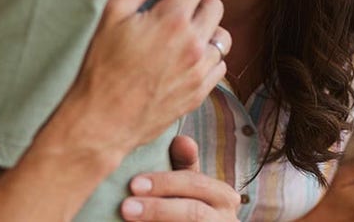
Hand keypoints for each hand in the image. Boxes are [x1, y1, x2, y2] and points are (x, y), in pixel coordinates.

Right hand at [64, 0, 228, 155]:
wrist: (101, 121)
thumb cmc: (101, 65)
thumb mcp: (113, 12)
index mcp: (173, 19)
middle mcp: (194, 44)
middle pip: (215, 5)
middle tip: (173, 6)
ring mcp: (200, 71)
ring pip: (222, 36)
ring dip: (206, 28)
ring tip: (181, 33)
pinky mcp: (199, 93)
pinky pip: (219, 66)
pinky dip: (207, 57)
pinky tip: (184, 59)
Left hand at [120, 136, 240, 220]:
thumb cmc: (189, 207)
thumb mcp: (189, 186)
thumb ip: (184, 164)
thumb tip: (181, 139)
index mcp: (223, 196)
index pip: (195, 184)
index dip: (165, 183)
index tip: (134, 184)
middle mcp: (227, 219)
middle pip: (194, 213)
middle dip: (159, 209)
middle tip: (126, 207)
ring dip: (158, 221)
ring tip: (128, 217)